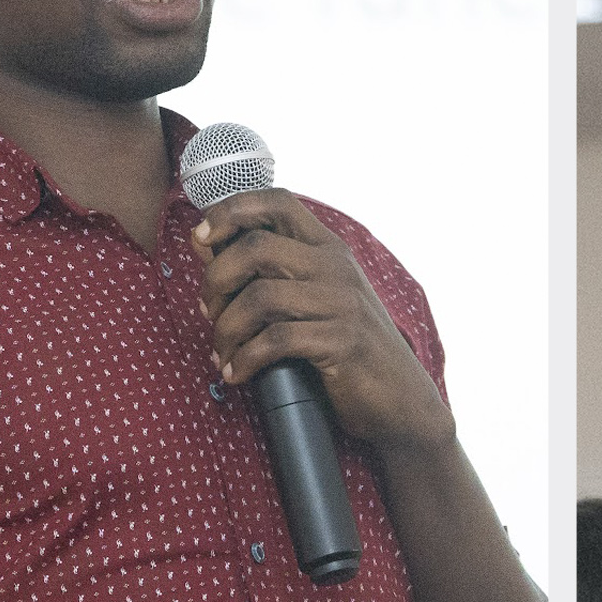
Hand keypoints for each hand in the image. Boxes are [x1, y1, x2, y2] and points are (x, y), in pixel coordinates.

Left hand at [193, 190, 450, 454]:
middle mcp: (336, 267)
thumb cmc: (346, 349)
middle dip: (216, 280)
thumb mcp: (314, 299)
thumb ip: (269, 270)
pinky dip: (245, 359)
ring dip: (226, 328)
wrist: (401, 399)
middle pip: (256, 247)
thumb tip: (205, 244)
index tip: (200, 238)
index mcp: (328, 248)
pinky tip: (237, 373)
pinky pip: (276, 340)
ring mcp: (342, 303)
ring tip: (221, 353)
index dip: (230, 211)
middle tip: (207, 313)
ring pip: (260, 296)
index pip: (276, 202)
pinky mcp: (342, 342)